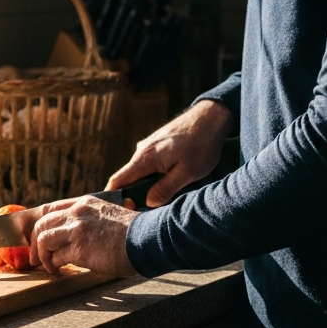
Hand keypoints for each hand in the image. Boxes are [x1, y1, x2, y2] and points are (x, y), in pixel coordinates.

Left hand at [29, 196, 139, 275]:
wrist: (147, 238)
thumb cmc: (134, 232)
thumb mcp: (108, 215)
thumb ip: (91, 220)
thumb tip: (77, 236)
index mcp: (85, 203)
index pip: (50, 209)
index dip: (39, 224)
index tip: (37, 237)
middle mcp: (78, 213)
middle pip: (41, 224)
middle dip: (34, 242)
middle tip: (36, 257)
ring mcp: (77, 229)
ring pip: (44, 239)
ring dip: (42, 256)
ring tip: (49, 267)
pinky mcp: (80, 249)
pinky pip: (56, 257)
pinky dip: (53, 266)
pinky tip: (59, 271)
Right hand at [107, 99, 234, 206]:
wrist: (211, 117)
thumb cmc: (201, 144)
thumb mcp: (187, 173)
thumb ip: (165, 189)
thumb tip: (148, 203)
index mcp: (145, 158)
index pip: (117, 181)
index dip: (115, 198)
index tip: (126, 210)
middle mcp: (142, 150)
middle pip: (128, 179)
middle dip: (136, 195)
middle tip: (155, 207)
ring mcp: (149, 146)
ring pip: (141, 172)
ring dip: (149, 185)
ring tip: (169, 192)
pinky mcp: (157, 144)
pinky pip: (150, 164)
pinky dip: (156, 175)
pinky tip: (173, 177)